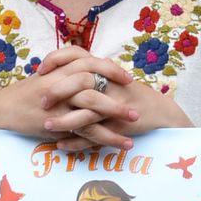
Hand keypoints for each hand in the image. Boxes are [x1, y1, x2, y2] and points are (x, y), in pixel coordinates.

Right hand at [0, 45, 134, 148]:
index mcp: (58, 70)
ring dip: (116, 112)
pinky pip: (85, 130)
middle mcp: (58, 83)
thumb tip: (91, 76)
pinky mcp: (56, 124)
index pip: (88, 61)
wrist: (2, 111)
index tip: (125, 76)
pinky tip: (122, 143)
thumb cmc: (24, 96)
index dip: (109, 67)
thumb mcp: (45, 80)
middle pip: (93, 79)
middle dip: (117, 88)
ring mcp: (57, 103)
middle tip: (135, 98)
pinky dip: (106, 137)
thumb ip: (66, 75)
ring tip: (134, 120)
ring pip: (92, 104)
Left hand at [36, 47, 190, 150]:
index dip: (56, 60)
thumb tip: (68, 63)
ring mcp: (113, 107)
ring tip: (46, 126)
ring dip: (63, 120)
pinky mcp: (117, 127)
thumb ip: (91, 71)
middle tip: (43, 102)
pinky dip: (76, 141)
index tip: (40, 70)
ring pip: (85, 112)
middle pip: (79, 82)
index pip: (76, 56)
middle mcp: (108, 85)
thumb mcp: (111, 78)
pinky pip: (94, 136)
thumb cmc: (131, 94)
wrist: (159, 111)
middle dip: (57, 91)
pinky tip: (61, 144)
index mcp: (103, 71)